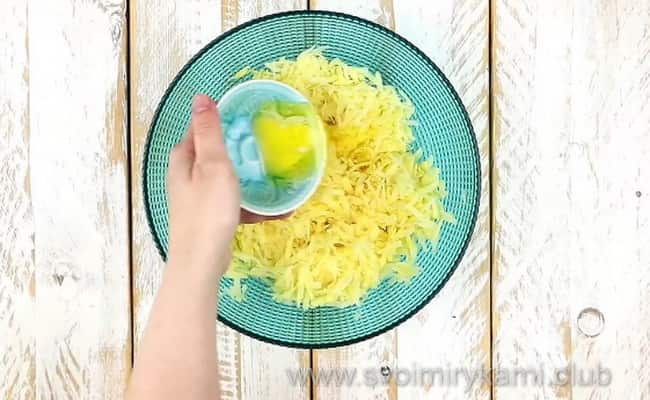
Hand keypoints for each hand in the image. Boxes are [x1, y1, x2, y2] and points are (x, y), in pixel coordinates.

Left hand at [166, 94, 287, 275]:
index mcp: (184, 158)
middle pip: (214, 153)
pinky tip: (277, 209)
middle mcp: (187, 176)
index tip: (247, 113)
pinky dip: (253, 204)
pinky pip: (236, 203)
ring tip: (275, 174)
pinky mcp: (211, 217)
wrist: (202, 261)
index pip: (200, 127)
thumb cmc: (208, 210)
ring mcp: (199, 198)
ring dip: (250, 177)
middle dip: (238, 147)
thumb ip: (209, 131)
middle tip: (265, 141)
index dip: (221, 117)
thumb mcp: (212, 165)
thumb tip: (201, 97)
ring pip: (227, 179)